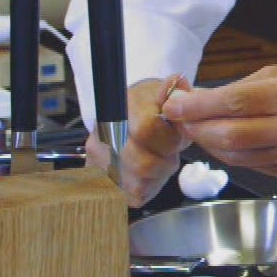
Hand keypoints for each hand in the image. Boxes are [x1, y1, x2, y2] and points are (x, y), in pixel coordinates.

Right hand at [84, 75, 190, 206]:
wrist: (128, 115)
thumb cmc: (153, 106)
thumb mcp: (170, 94)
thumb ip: (177, 91)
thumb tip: (178, 80)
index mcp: (123, 107)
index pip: (147, 130)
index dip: (169, 140)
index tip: (175, 138)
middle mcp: (103, 133)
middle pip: (143, 164)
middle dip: (166, 162)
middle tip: (169, 153)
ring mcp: (98, 157)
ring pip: (137, 184)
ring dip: (157, 177)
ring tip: (158, 161)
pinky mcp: (99, 178)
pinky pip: (131, 196)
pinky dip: (146, 188)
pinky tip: (148, 173)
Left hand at [161, 64, 276, 180]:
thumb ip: (241, 87)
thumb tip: (195, 98)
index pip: (233, 103)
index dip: (196, 106)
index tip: (173, 104)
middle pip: (229, 136)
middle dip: (195, 128)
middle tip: (180, 119)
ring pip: (235, 157)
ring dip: (209, 144)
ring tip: (199, 129)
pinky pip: (251, 166)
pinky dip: (232, 154)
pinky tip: (228, 141)